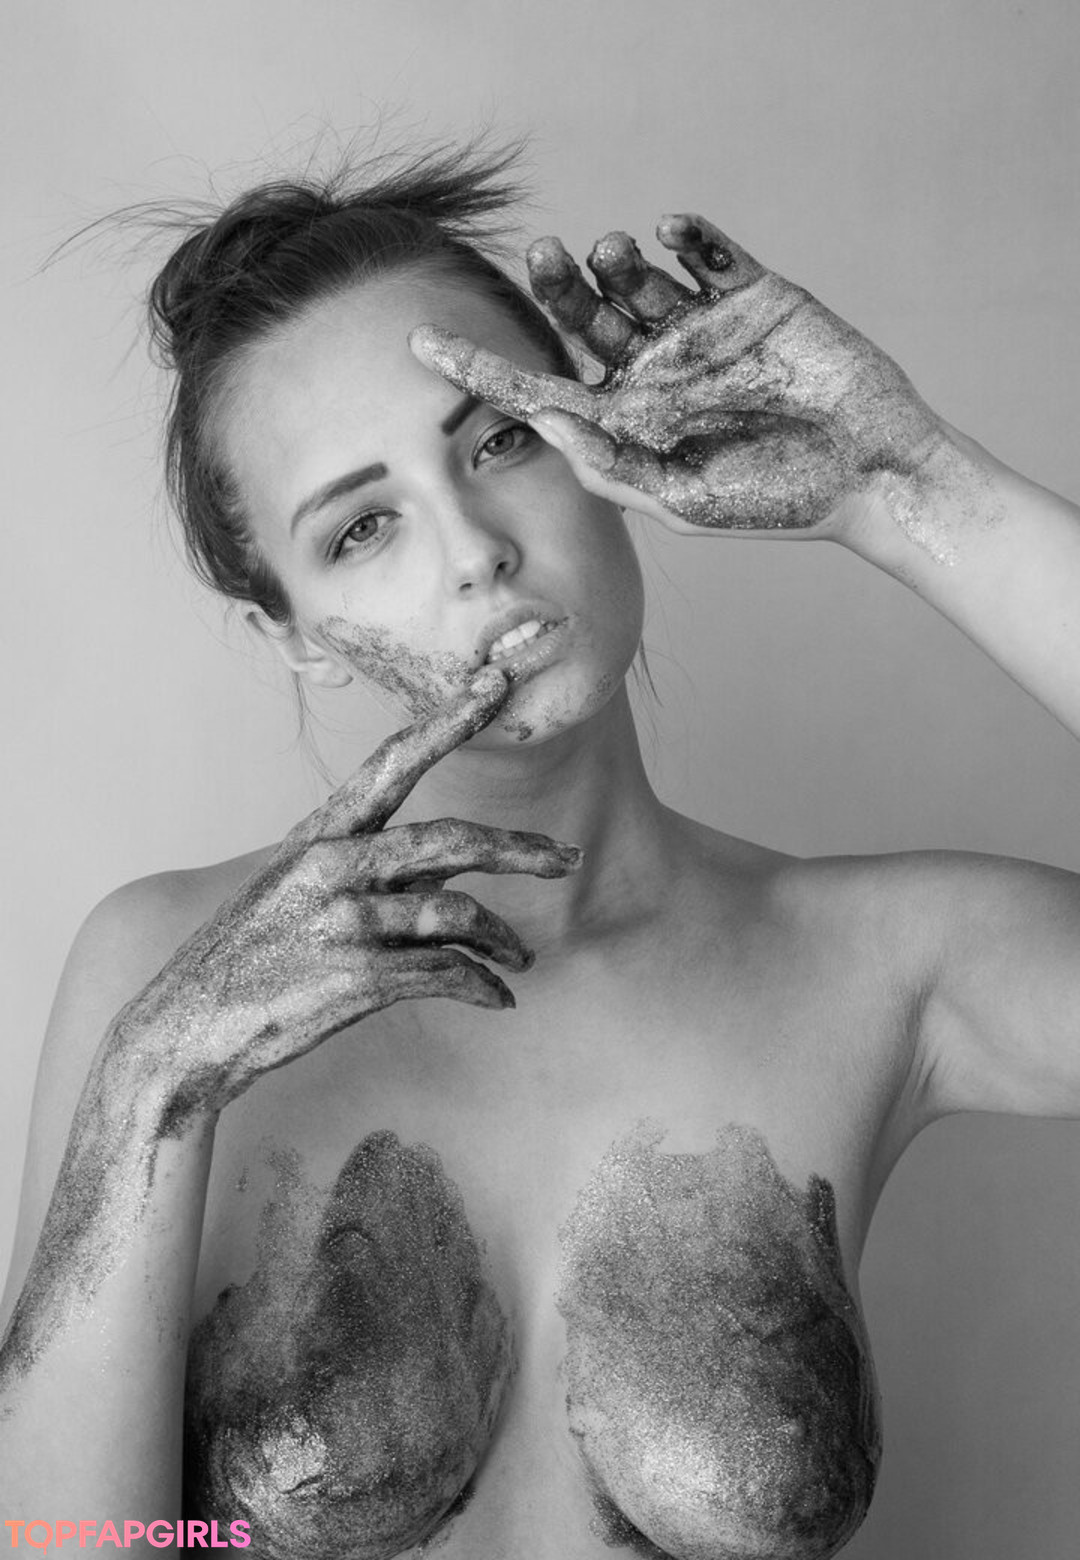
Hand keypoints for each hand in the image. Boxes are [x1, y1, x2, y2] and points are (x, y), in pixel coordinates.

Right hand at [110, 668, 581, 1121]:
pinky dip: (484, 986)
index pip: (396, 761)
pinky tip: (498, 998)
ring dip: (504, 940)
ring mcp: (344, 921)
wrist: (188, 1028)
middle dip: (523, 849)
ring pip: (459, 912)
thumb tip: (458, 878)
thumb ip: (374, 872)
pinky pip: (448, 973)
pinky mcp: (356, 978)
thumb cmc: (251, 957)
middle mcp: (333, 866)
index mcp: (320, 835)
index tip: (497, 683)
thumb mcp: (297, 890)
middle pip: (453, 840)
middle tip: (570, 858)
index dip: (451, 719)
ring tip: (522, 961)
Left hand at [411, 215, 946, 538]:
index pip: (541, 390)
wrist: (870, 475)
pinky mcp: (755, 298)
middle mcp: (656, 373)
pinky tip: (669, 233)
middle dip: (556, 287)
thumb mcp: (682, 498)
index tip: (419, 344)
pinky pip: (710, 254)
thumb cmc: (777, 501)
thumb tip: (542, 424)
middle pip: (584, 320)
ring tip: (614, 250)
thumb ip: (611, 463)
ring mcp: (704, 333)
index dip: (480, 369)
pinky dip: (686, 237)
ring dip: (616, 260)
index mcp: (628, 423)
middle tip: (542, 255)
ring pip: (639, 281)